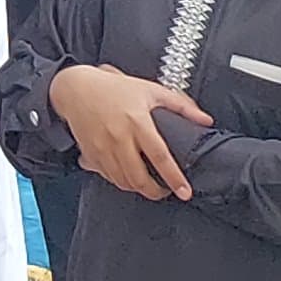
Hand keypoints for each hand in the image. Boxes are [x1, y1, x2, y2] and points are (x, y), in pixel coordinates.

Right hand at [48, 63, 204, 202]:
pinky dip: (120, 181)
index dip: (174, 178)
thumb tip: (205, 119)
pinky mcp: (90, 154)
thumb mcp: (150, 90)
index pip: (160, 157)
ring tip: (148, 185)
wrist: (75, 88)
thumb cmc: (112, 88)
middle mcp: (119, 138)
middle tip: (165, 192)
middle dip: (155, 192)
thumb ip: (181, 106)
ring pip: (122, 181)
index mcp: (137, 122)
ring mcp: (102, 148)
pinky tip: (128, 175)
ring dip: (138, 188)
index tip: (185, 191)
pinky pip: (107, 177)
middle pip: (138, 178)